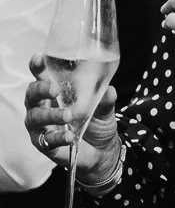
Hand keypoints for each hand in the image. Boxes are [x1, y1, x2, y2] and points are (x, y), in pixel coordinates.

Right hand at [24, 53, 121, 182]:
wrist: (103, 150)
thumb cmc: (98, 121)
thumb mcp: (106, 107)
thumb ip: (106, 98)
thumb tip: (109, 89)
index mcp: (56, 92)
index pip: (41, 76)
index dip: (37, 66)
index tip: (39, 57)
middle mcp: (44, 106)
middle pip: (32, 94)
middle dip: (41, 89)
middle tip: (55, 89)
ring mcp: (41, 126)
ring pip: (35, 117)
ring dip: (51, 114)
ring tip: (68, 115)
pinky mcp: (45, 144)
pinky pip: (45, 140)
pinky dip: (57, 137)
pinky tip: (69, 136)